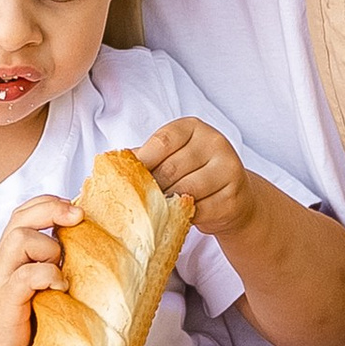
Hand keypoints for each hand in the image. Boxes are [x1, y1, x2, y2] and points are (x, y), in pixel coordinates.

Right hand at [0, 195, 77, 345]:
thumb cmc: (14, 325)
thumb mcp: (31, 289)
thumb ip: (47, 267)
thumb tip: (88, 254)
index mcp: (9, 255)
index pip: (23, 212)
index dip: (49, 203)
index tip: (75, 209)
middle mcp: (2, 261)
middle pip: (21, 217)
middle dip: (52, 210)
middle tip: (79, 217)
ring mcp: (0, 280)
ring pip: (20, 239)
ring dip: (48, 246)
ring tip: (61, 266)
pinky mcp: (5, 301)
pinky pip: (25, 275)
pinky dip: (47, 275)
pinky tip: (60, 288)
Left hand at [136, 117, 253, 243]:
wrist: (233, 196)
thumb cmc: (193, 173)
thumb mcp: (171, 157)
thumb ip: (146, 158)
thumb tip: (112, 166)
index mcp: (194, 128)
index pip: (163, 141)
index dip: (142, 161)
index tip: (128, 177)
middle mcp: (215, 143)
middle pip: (171, 169)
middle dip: (152, 188)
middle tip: (141, 200)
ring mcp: (228, 170)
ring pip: (185, 191)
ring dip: (166, 204)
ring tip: (157, 209)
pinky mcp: (232, 198)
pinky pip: (199, 210)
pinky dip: (184, 217)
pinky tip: (179, 217)